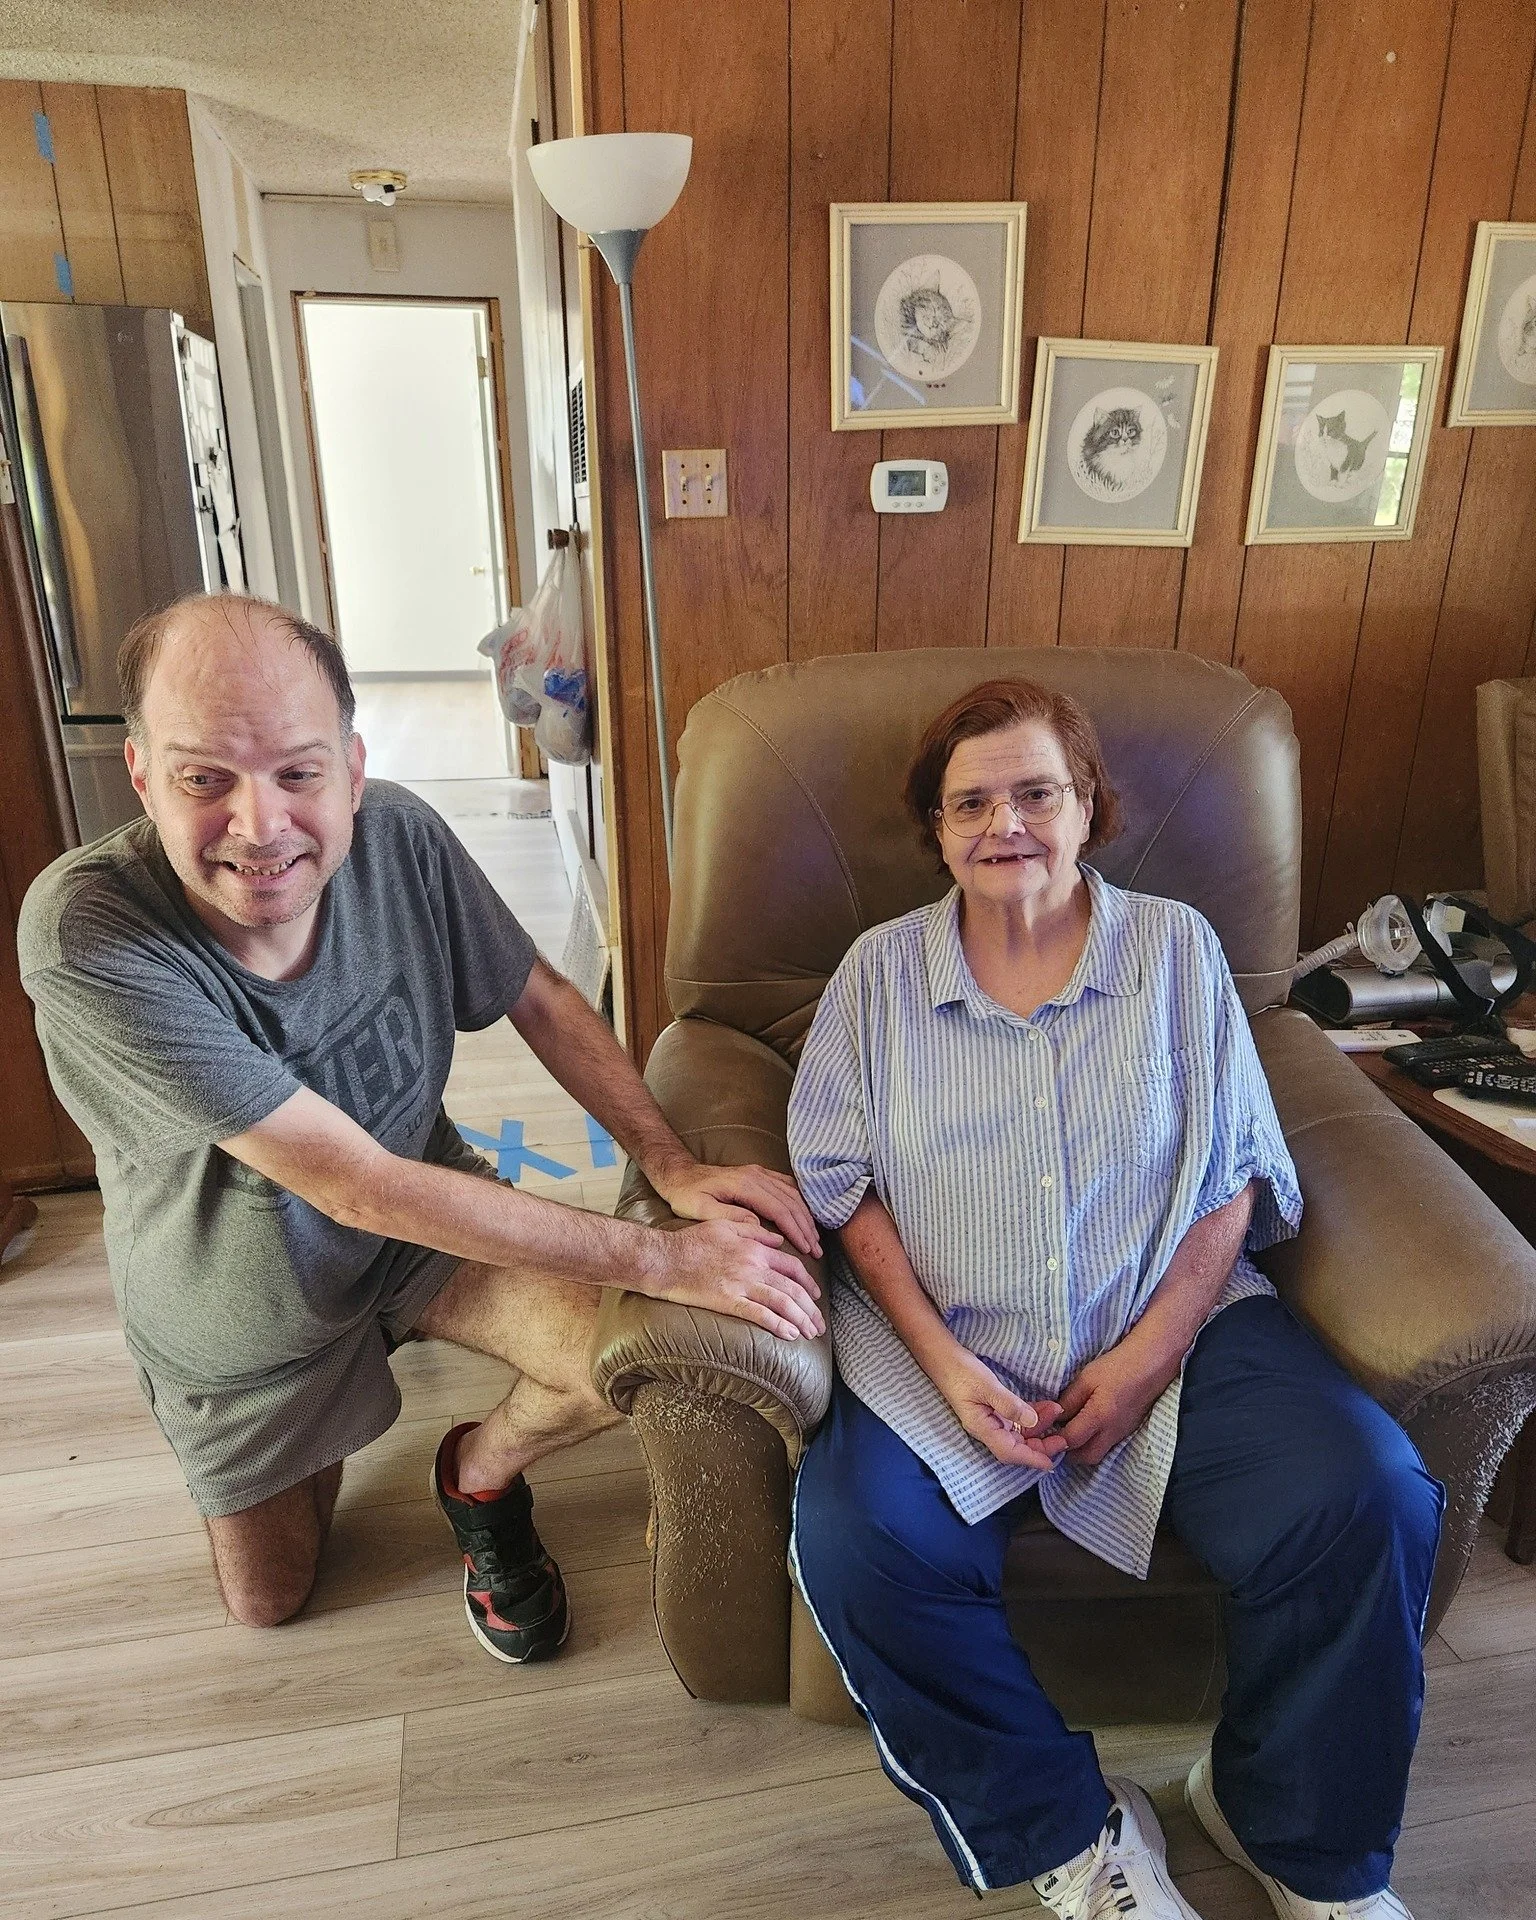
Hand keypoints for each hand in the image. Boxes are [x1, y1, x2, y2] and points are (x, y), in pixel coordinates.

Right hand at [639, 1217, 825, 1340]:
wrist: (665, 1258)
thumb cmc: (691, 1242)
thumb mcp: (725, 1225)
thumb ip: (754, 1231)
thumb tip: (778, 1239)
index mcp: (755, 1247)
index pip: (792, 1266)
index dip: (808, 1283)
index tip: (815, 1296)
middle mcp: (754, 1265)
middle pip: (793, 1288)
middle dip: (810, 1308)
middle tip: (819, 1324)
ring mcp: (741, 1283)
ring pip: (782, 1302)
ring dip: (800, 1319)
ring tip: (810, 1334)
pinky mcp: (728, 1300)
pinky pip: (759, 1314)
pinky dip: (778, 1325)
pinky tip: (790, 1335)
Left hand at [654, 1158, 822, 1258]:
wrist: (679, 1174)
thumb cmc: (685, 1194)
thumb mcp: (700, 1209)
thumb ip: (729, 1216)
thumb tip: (757, 1225)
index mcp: (744, 1185)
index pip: (779, 1209)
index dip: (795, 1230)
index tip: (807, 1249)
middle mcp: (756, 1175)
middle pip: (791, 1202)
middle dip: (806, 1227)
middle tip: (817, 1250)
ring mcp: (758, 1172)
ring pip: (792, 1193)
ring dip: (806, 1216)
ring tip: (815, 1237)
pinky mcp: (757, 1174)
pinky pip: (786, 1185)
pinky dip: (800, 1201)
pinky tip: (805, 1214)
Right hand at [933, 1345, 1065, 1472]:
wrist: (943, 1357)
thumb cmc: (961, 1371)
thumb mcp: (986, 1385)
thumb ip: (1009, 1404)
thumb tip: (1033, 1422)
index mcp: (982, 1427)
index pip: (1009, 1452)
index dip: (1031, 1459)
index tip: (1052, 1462)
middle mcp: (987, 1428)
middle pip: (1017, 1446)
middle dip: (1041, 1445)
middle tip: (1064, 1438)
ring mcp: (990, 1420)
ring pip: (1019, 1433)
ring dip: (1039, 1427)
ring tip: (1057, 1413)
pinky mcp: (993, 1410)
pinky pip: (1016, 1420)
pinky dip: (1032, 1416)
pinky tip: (1045, 1408)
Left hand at [1056, 1340, 1173, 1466]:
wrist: (1151, 1364)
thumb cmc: (1117, 1367)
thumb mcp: (1086, 1378)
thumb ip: (1068, 1400)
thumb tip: (1053, 1417)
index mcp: (1099, 1417)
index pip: (1069, 1440)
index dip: (1052, 1439)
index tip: (1041, 1431)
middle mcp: (1111, 1432)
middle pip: (1085, 1457)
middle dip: (1066, 1452)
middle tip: (1054, 1436)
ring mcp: (1121, 1434)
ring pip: (1096, 1455)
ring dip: (1080, 1450)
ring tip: (1067, 1433)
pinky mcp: (1127, 1431)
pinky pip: (1106, 1447)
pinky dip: (1092, 1444)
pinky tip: (1085, 1429)